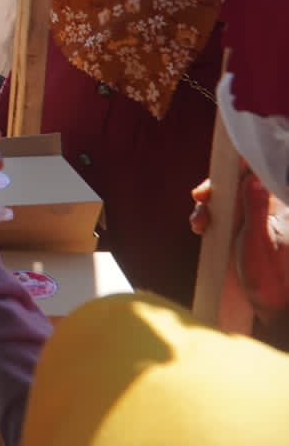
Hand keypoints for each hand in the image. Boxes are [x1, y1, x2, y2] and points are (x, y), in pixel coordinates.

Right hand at [191, 173, 288, 324]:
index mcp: (278, 207)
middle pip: (237, 183)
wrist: (273, 307)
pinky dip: (208, 216)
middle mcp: (267, 209)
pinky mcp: (242, 230)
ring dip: (208, 205)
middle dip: (215, 189)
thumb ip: (256, 208)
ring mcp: (254, 219)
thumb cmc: (271, 277)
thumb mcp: (258, 241)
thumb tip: (252, 178)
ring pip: (227, 199)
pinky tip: (201, 228)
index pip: (257, 174)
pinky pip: (222, 213)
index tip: (220, 173)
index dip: (236, 168)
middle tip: (200, 197)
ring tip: (198, 223)